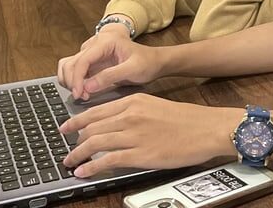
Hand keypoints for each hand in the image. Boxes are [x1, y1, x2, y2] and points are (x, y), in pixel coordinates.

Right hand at [56, 30, 163, 100]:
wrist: (154, 60)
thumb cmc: (146, 62)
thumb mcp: (133, 69)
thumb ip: (111, 76)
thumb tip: (87, 87)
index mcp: (106, 41)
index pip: (82, 60)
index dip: (77, 78)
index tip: (79, 94)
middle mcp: (95, 44)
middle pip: (71, 62)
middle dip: (71, 81)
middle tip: (82, 97)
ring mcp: (92, 53)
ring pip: (69, 66)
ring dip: (69, 81)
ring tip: (83, 95)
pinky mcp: (91, 62)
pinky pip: (74, 70)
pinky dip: (73, 81)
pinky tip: (83, 91)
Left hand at [60, 94, 241, 177]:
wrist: (206, 128)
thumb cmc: (186, 119)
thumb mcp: (154, 105)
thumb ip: (132, 111)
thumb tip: (113, 123)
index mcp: (133, 101)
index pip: (96, 111)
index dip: (76, 121)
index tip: (66, 127)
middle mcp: (129, 115)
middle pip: (91, 128)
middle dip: (74, 140)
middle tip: (67, 149)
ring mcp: (133, 135)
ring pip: (94, 144)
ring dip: (77, 155)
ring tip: (70, 162)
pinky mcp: (139, 154)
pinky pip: (107, 161)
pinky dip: (91, 168)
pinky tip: (83, 172)